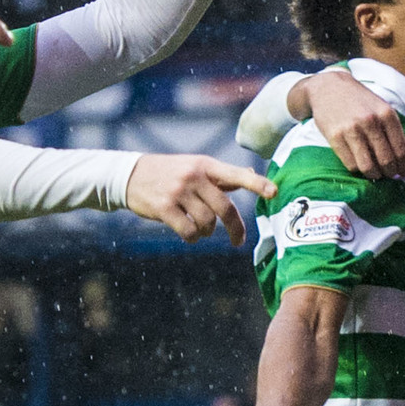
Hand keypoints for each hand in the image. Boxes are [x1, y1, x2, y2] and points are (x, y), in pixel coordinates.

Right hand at [123, 154, 256, 248]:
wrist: (130, 175)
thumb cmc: (170, 172)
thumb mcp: (195, 165)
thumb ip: (222, 174)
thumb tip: (250, 175)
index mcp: (205, 164)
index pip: (236, 174)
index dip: (256, 184)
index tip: (273, 192)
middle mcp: (193, 176)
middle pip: (225, 208)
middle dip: (236, 228)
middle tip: (238, 241)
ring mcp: (178, 192)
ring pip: (207, 223)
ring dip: (207, 232)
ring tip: (200, 229)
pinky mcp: (164, 208)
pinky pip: (188, 231)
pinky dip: (192, 238)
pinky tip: (189, 234)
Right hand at [305, 70, 404, 179]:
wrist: (329, 87)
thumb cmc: (360, 101)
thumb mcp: (384, 112)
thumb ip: (401, 138)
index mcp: (387, 114)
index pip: (401, 151)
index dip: (404, 167)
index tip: (402, 171)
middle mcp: (370, 122)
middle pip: (386, 161)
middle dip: (390, 173)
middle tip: (388, 173)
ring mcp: (351, 129)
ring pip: (368, 167)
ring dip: (374, 175)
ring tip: (375, 172)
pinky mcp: (335, 137)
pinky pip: (351, 165)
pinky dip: (358, 169)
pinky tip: (359, 163)